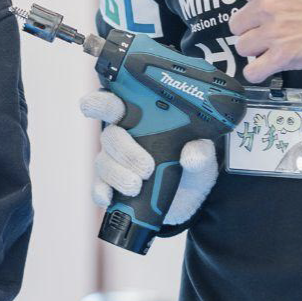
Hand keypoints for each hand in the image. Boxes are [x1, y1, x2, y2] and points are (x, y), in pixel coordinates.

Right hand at [80, 92, 217, 226]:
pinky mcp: (111, 186)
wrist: (188, 199)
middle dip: (124, 150)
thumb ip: (201, 151)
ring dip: (119, 175)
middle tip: (146, 167)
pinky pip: (98, 187)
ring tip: (136, 186)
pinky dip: (102, 192)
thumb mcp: (203, 157)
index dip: (103, 102)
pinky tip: (110, 196)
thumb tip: (191, 155)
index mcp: (141, 121)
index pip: (116, 104)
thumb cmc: (190, 167)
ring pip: (103, 163)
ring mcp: (114, 163)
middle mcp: (122, 138)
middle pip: (110, 136)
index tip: (102, 105)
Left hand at [157, 0, 301, 81]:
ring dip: (258, 50)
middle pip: (235, 25)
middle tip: (279, 24)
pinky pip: (254, 70)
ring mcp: (274, 33)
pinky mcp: (285, 56)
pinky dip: (260, 71)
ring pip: (243, 48)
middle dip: (251, 29)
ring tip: (284, 40)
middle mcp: (265, 7)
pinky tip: (277, 63)